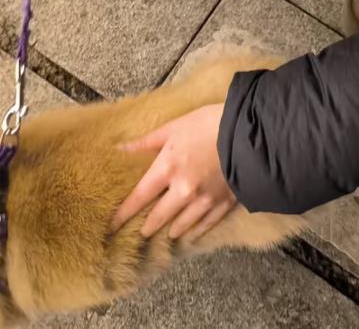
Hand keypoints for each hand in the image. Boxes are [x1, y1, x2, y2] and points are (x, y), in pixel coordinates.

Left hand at [112, 104, 235, 240]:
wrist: (247, 134)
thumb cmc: (207, 123)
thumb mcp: (173, 127)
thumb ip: (146, 142)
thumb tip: (119, 148)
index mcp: (167, 168)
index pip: (139, 197)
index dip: (124, 213)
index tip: (111, 225)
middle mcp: (182, 191)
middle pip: (159, 217)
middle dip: (147, 227)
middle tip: (139, 233)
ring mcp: (203, 201)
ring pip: (181, 225)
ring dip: (170, 230)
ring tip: (164, 233)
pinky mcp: (222, 204)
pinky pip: (205, 225)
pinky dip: (196, 231)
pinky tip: (190, 234)